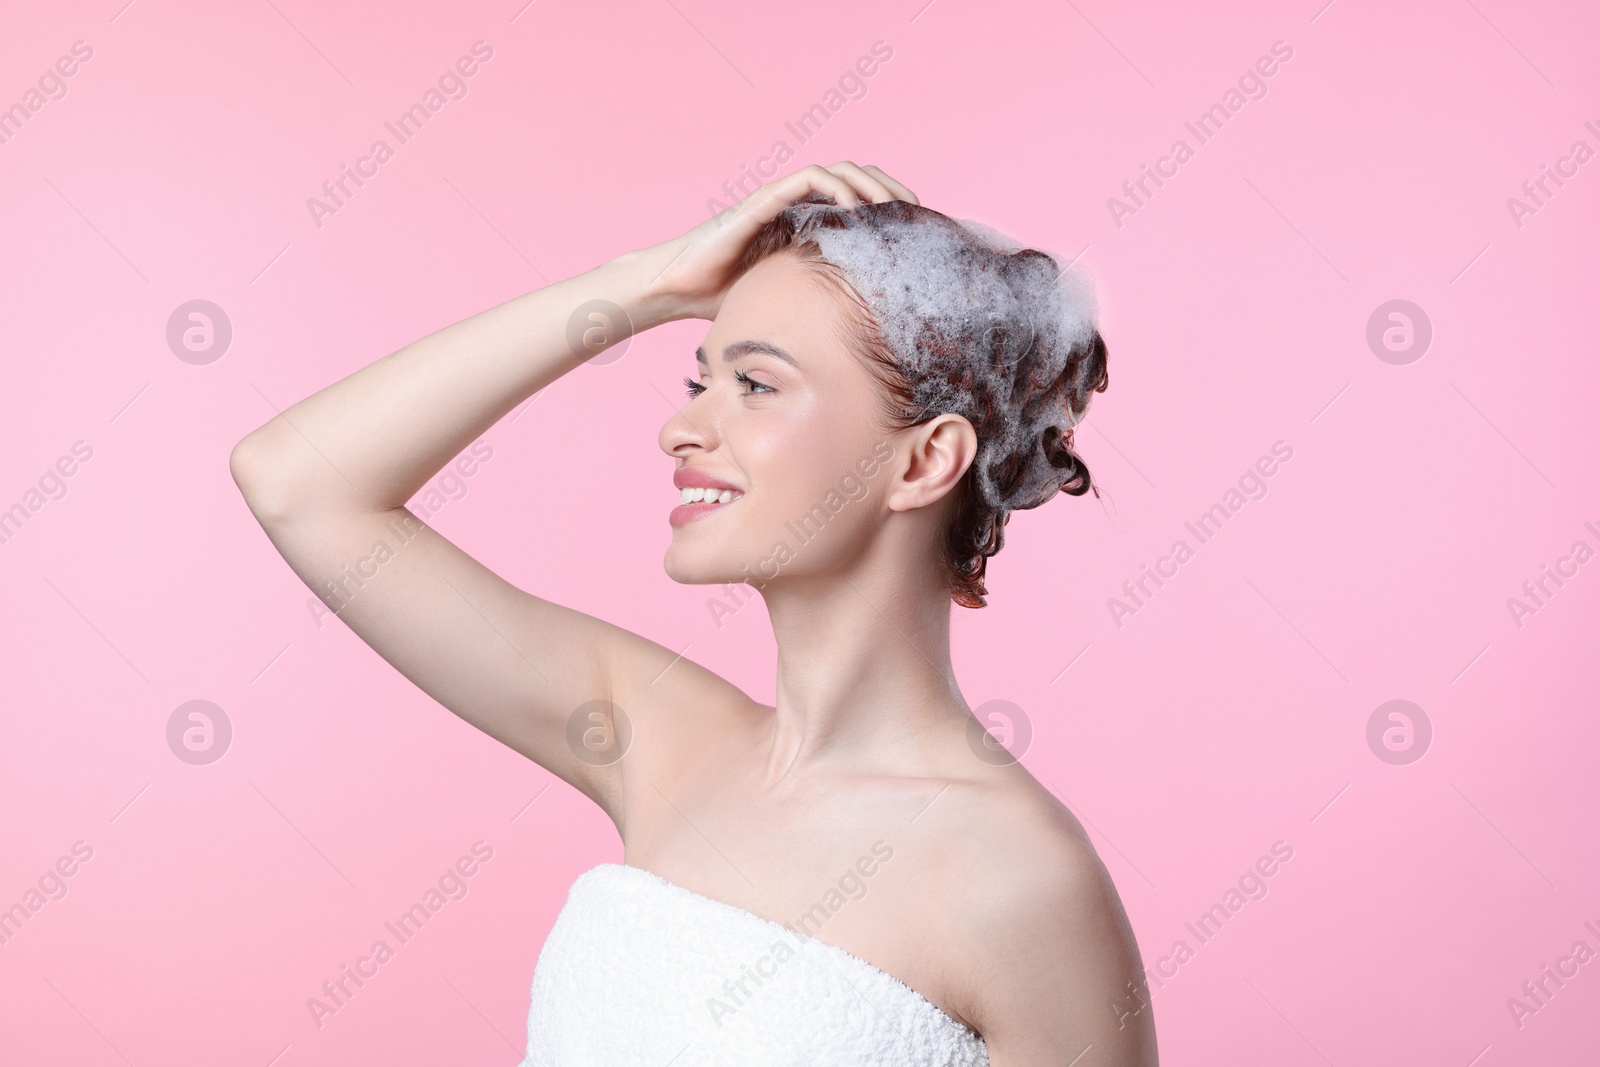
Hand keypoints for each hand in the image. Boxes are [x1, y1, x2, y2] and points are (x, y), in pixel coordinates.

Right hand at [638, 161, 919, 320]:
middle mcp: (794, 206)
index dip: (888, 209)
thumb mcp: (785, 301)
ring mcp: (779, 200)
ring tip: (894, 206)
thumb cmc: (723, 298)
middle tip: (915, 214)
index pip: (856, 202)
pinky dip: (837, 186)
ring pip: (837, 171)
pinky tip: (856, 209)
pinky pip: (807, 180)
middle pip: (855, 178)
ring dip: (870, 182)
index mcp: (802, 224)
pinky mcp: (763, 201)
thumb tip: (854, 338)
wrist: (677, 289)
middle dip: (889, 189)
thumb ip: (814, 304)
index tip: (914, 231)